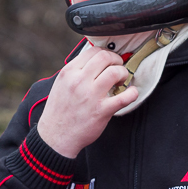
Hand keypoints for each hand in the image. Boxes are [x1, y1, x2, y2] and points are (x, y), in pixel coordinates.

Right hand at [37, 43, 136, 157]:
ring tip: (121, 82)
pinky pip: (124, 97)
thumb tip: (95, 62)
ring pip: (115, 72)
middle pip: (105, 57)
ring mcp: (91, 96)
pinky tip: (131, 93)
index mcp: (69, 72)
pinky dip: (132, 93)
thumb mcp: (61, 84)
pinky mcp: (101, 111)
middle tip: (118, 69)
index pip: (93, 51)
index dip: (107, 54)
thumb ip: (76, 72)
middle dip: (117, 61)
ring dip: (123, 74)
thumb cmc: (59, 111)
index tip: (110, 62)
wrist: (55, 137)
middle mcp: (79, 81)